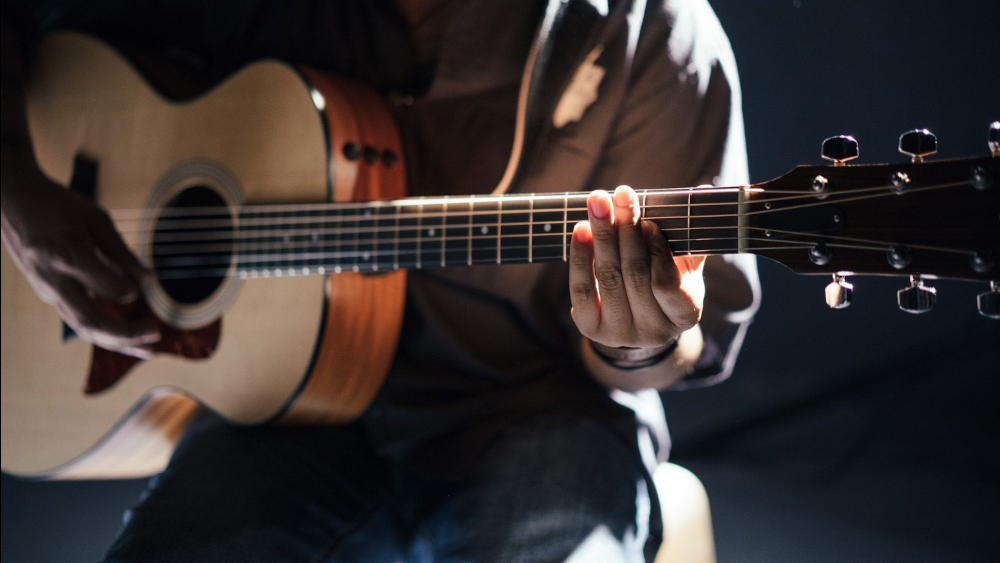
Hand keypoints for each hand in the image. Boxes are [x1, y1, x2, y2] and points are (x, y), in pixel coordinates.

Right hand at [1, 162, 159, 357]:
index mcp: (70, 256)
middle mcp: (55, 280)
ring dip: (117, 342)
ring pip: (83, 328)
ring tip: (147, 350)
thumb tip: (148, 279)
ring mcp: (47, 290)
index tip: (145, 284)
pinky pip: (76, 320)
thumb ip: (121, 251)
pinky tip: (125, 338)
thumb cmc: (58, 204)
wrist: (12, 199)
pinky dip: (103, 332)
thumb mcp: (96, 218)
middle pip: (93, 322)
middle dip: (128, 336)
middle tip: (157, 336)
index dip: (131, 290)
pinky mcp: (46, 294)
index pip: (109, 288)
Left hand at [569, 185, 705, 350]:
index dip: (657, 252)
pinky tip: (581, 229)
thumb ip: (690, 234)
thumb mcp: (684, 264)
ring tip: (598, 203)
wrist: (636, 317)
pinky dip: (581, 257)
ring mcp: (620, 334)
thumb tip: (705, 190)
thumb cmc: (666, 281)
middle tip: (621, 195)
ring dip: (601, 236)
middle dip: (626, 230)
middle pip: (634, 275)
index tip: (649, 222)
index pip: (667, 284)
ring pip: (608, 278)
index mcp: (684, 315)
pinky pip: (582, 289)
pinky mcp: (591, 329)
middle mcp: (653, 332)